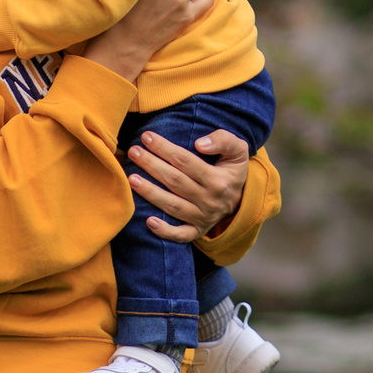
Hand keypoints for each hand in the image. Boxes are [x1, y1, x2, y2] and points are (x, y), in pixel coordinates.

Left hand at [129, 130, 251, 241]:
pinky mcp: (197, 231)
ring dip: (150, 193)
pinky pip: (180, 235)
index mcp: (219, 180)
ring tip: (131, 178)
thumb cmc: (232, 168)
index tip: (146, 137)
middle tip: (133, 152)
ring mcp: (203, 218)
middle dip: (151, 165)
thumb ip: (223, 141)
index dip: (164, 148)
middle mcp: (211, 201)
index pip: (186, 161)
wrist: (241, 198)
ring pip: (173, 206)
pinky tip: (148, 221)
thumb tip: (199, 144)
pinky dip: (165, 231)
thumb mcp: (238, 149)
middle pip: (175, 181)